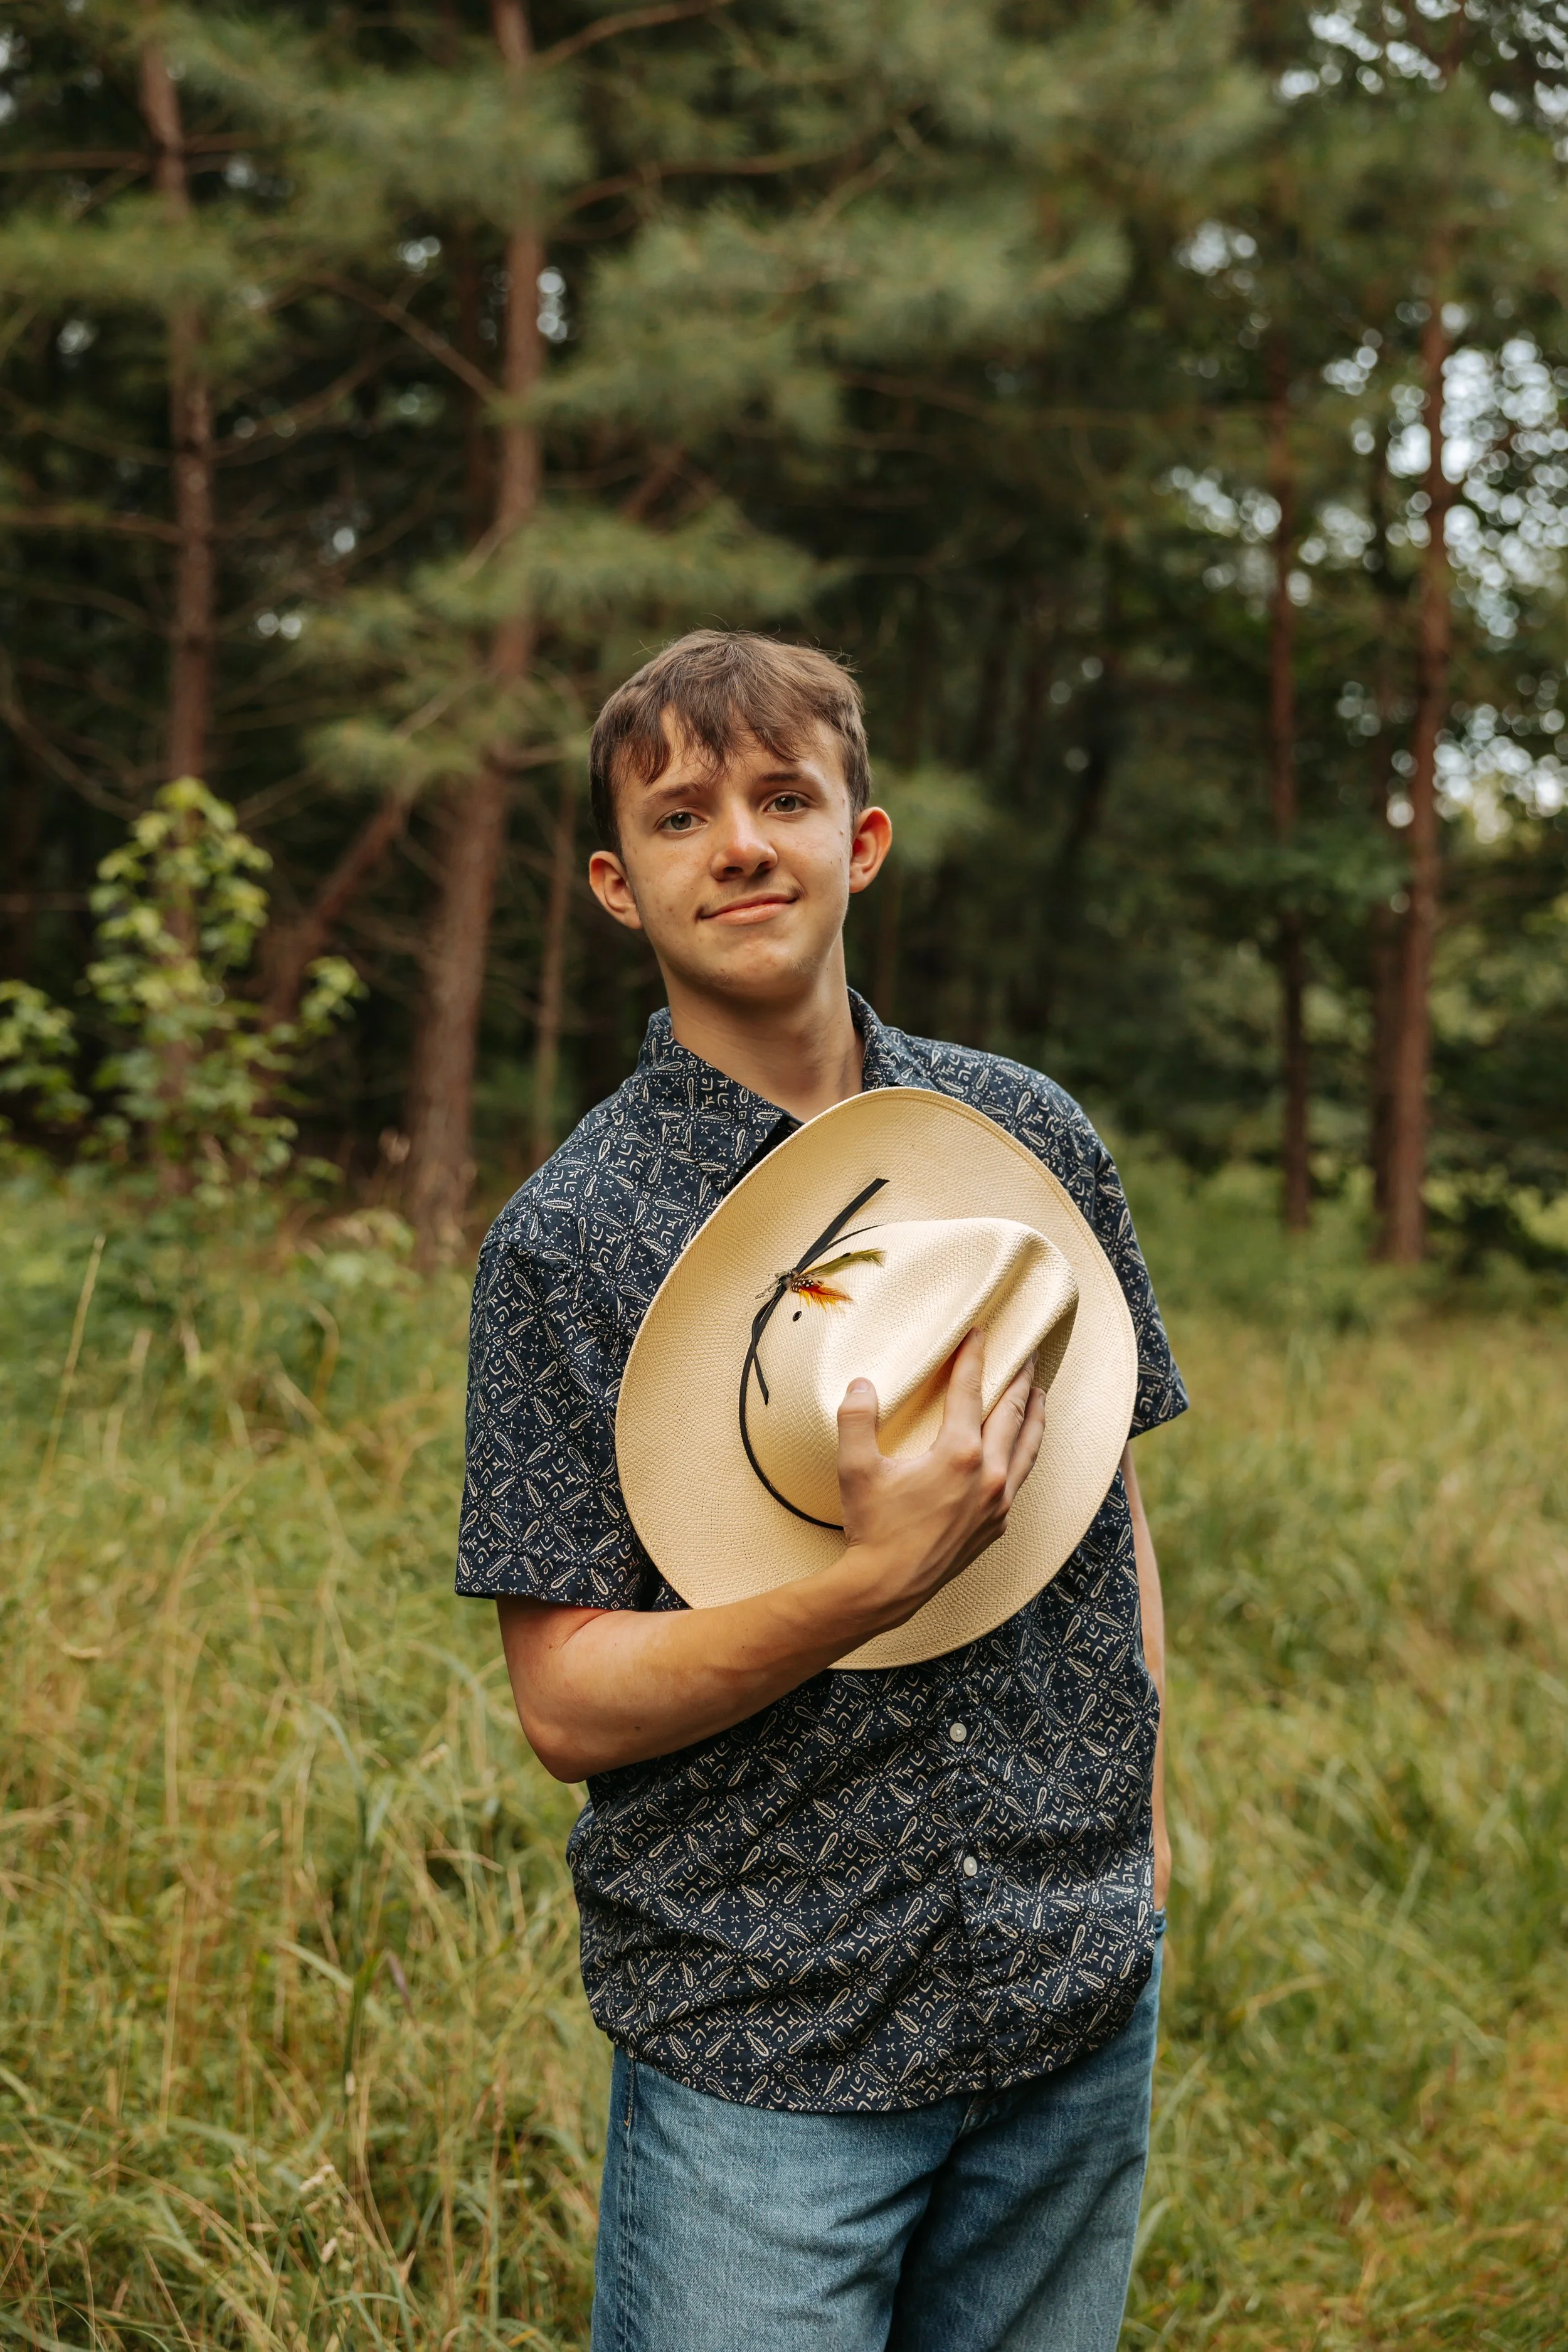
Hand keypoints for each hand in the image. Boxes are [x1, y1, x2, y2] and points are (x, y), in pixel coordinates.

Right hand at [834, 1329, 1047, 1628]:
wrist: (887, 1587)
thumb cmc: (872, 1527)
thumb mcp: (855, 1468)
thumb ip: (856, 1419)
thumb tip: (862, 1384)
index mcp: (958, 1454)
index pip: (970, 1392)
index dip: (973, 1358)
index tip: (980, 1332)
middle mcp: (988, 1475)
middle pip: (1012, 1414)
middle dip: (1020, 1380)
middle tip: (1028, 1353)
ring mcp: (997, 1503)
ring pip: (1027, 1448)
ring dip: (1034, 1416)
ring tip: (1040, 1394)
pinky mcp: (996, 1525)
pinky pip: (1019, 1479)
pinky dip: (1025, 1455)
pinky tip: (1021, 1451)